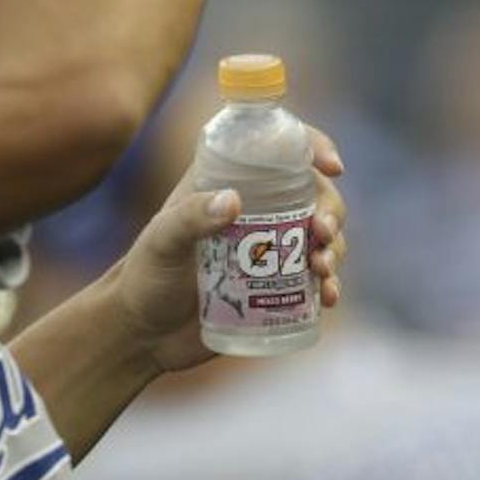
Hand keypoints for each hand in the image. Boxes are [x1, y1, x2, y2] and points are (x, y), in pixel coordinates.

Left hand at [107, 124, 349, 375]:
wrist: (145, 333)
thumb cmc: (146, 275)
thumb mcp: (161, 241)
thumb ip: (189, 218)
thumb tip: (234, 200)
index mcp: (226, 180)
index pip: (276, 149)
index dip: (310, 146)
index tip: (331, 165)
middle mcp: (256, 209)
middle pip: (313, 194)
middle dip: (331, 208)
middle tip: (323, 231)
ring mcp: (270, 248)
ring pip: (321, 236)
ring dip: (335, 248)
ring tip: (323, 269)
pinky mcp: (278, 285)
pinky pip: (317, 279)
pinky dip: (330, 284)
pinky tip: (328, 298)